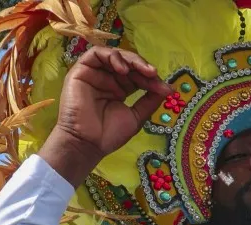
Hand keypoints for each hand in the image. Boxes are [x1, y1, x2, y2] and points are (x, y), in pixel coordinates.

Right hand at [40, 46, 171, 186]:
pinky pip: (96, 54)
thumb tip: (169, 88)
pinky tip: (123, 69)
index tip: (165, 88)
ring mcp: (94, 73)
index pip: (138, 76)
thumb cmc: (108, 134)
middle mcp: (107, 79)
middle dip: (143, 68)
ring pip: (114, 56)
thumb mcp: (136, 116)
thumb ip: (150, 101)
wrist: (87, 144)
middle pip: (128, 64)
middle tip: (154, 75)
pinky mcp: (81, 70)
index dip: (151, 79)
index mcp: (119, 89)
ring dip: (131, 60)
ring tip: (142, 71)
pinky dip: (112, 56)